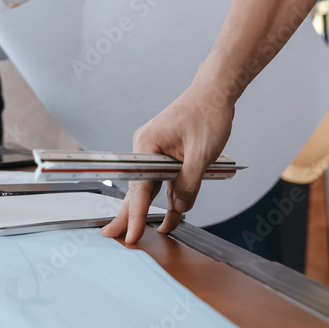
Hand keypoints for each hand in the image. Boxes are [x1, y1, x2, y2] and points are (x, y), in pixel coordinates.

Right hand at [100, 75, 234, 243]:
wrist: (215, 92)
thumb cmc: (206, 114)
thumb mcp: (201, 155)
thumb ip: (188, 184)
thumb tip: (180, 207)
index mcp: (147, 146)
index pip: (139, 188)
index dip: (136, 214)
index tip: (131, 235)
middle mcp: (145, 148)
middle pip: (135, 188)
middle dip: (127, 214)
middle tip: (113, 235)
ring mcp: (154, 151)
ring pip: (149, 185)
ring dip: (150, 208)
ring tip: (138, 232)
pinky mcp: (164, 153)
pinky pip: (163, 179)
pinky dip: (168, 195)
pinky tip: (170, 214)